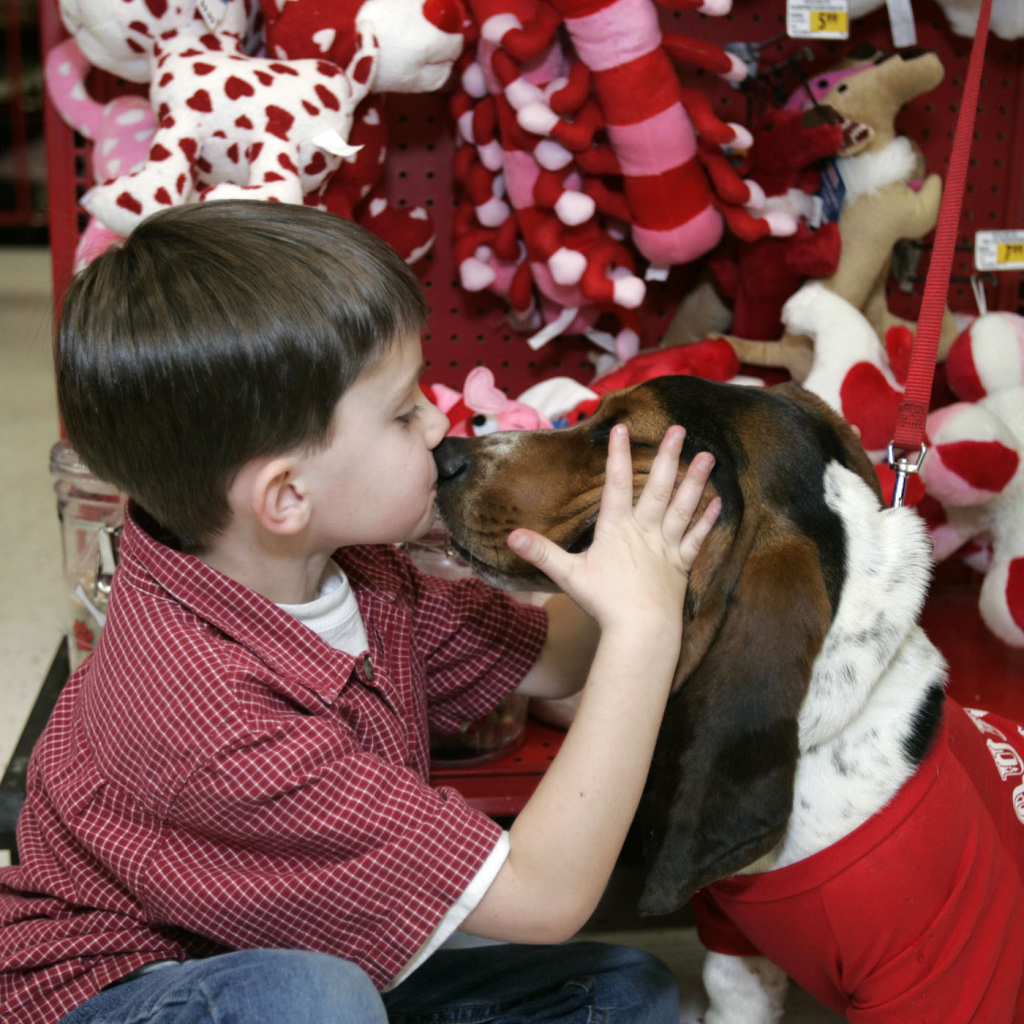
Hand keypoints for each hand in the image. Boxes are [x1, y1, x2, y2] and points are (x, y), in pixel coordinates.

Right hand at [507, 425, 719, 635]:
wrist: (641, 630)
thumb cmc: (604, 603)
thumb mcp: (568, 575)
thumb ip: (541, 552)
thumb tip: (512, 536)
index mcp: (617, 529)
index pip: (616, 483)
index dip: (618, 454)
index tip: (620, 427)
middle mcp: (644, 531)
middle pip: (658, 488)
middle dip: (668, 457)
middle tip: (679, 429)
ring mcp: (666, 547)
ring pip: (683, 507)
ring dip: (696, 481)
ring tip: (708, 456)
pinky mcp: (681, 565)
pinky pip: (697, 538)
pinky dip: (707, 520)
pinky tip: (718, 501)